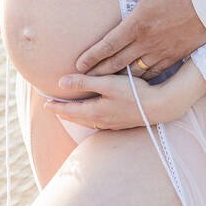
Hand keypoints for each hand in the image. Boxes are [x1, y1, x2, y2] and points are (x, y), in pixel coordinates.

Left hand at [44, 61, 205, 129]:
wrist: (159, 106)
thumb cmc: (134, 93)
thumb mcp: (107, 83)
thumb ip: (84, 82)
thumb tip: (61, 81)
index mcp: (95, 111)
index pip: (70, 110)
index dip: (57, 107)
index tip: (45, 104)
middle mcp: (101, 121)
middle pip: (77, 117)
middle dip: (64, 113)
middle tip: (53, 109)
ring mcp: (112, 124)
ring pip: (87, 121)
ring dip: (76, 116)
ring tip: (70, 112)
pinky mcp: (121, 123)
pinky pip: (98, 122)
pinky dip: (89, 118)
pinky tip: (94, 115)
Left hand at [75, 0, 205, 78]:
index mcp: (138, 23)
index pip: (108, 44)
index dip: (92, 56)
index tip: (78, 65)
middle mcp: (147, 42)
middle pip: (118, 63)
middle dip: (99, 73)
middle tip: (84, 81)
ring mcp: (162, 51)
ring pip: (135, 71)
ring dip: (118, 79)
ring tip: (105, 85)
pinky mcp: (177, 55)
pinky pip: (155, 72)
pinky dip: (142, 79)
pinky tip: (137, 81)